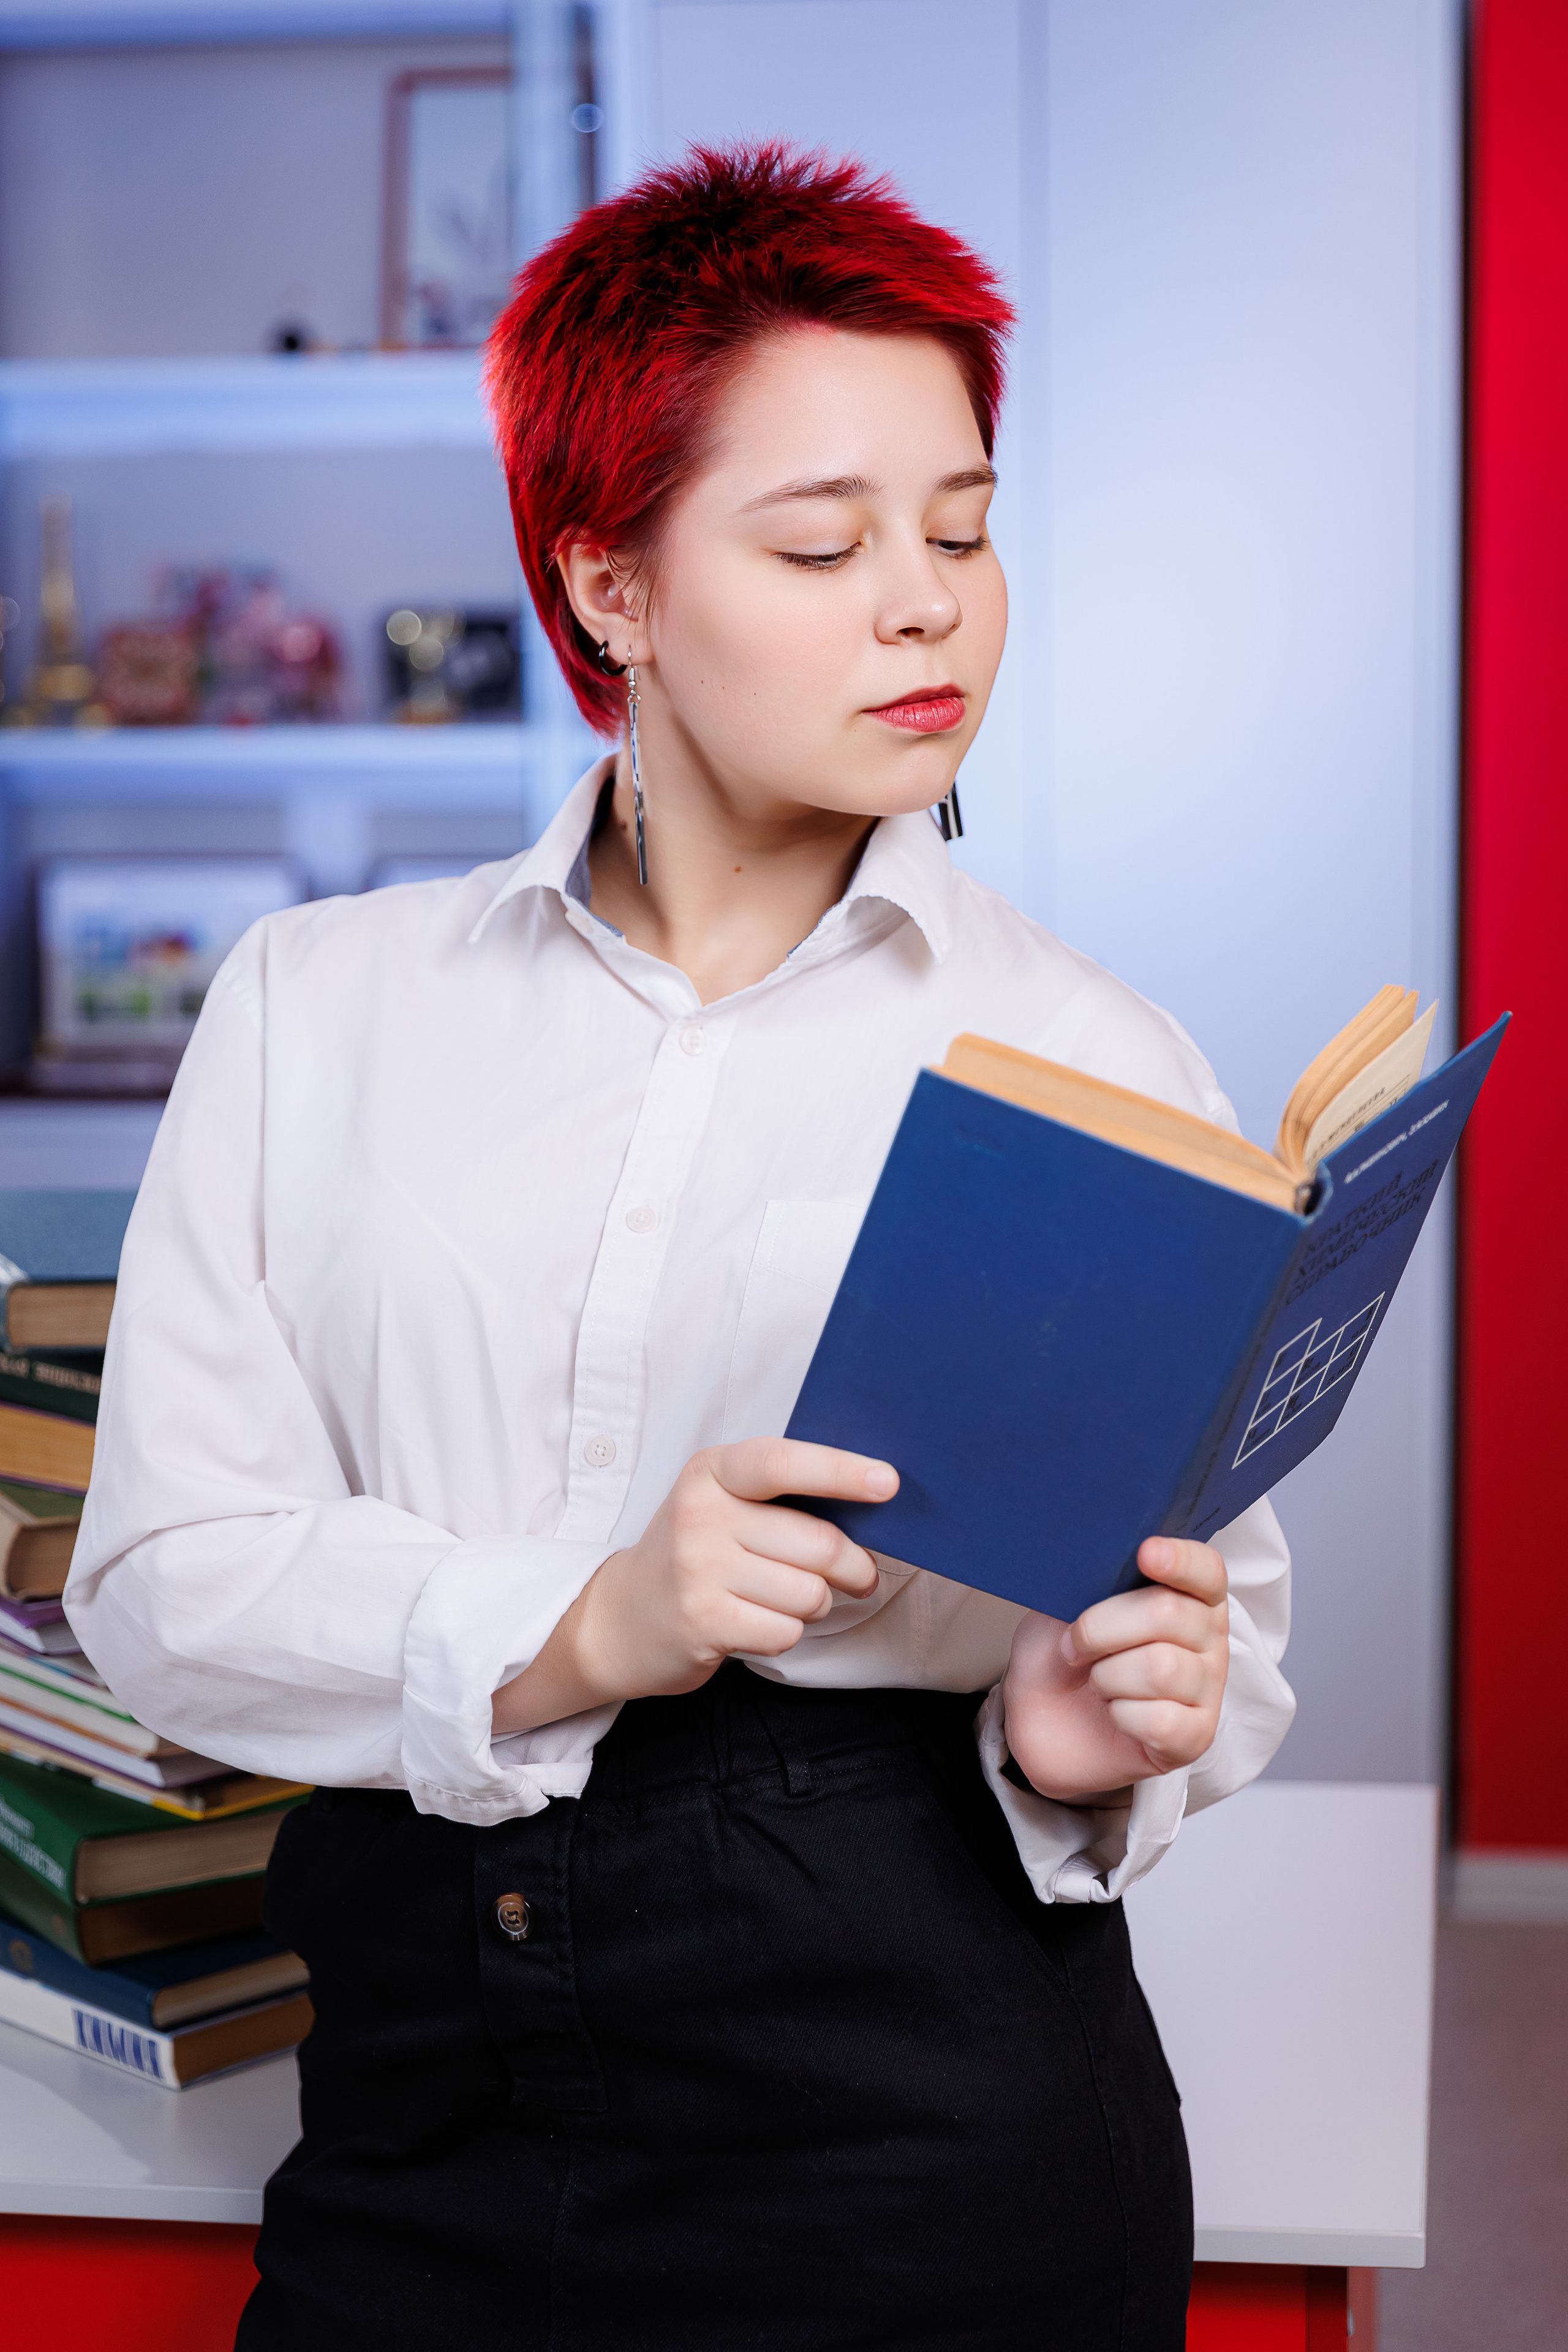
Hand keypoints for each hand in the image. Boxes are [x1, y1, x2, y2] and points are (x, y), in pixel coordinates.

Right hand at [492, 1439, 892, 1733]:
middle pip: (817, 1543)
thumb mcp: (722, 1503)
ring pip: (809, 1593)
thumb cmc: (695, 1554)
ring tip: (783, 1599)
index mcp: (711, 1471)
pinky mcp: (702, 1621)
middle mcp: (700, 1514)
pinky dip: (786, 1632)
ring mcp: (698, 1569)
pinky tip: (756, 1622)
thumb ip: (780, 1496)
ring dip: (814, 1605)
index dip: (840, 1471)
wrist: (620, 1618)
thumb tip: (872, 1502)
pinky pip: (786, 1631)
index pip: (782, 1462)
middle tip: (859, 1575)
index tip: (888, 1483)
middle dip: (853, 1567)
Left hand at [1000, 1538, 1228, 1804]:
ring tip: (1098, 1682)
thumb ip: (1089, 1581)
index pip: (1206, 1568)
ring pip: (1162, 1668)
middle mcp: (1209, 1638)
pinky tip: (1115, 1713)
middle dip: (1101, 1628)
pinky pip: (1161, 1720)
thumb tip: (1102, 1559)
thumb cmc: (1061, 1655)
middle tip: (1074, 1645)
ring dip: (1108, 1676)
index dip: (1180, 1559)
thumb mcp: (1062, 1605)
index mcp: (1187, 1594)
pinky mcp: (1194, 1737)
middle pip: (1169, 1613)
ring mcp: (1207, 1689)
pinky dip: (1122, 1715)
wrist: (1040, 1720)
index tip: (1145, 1553)